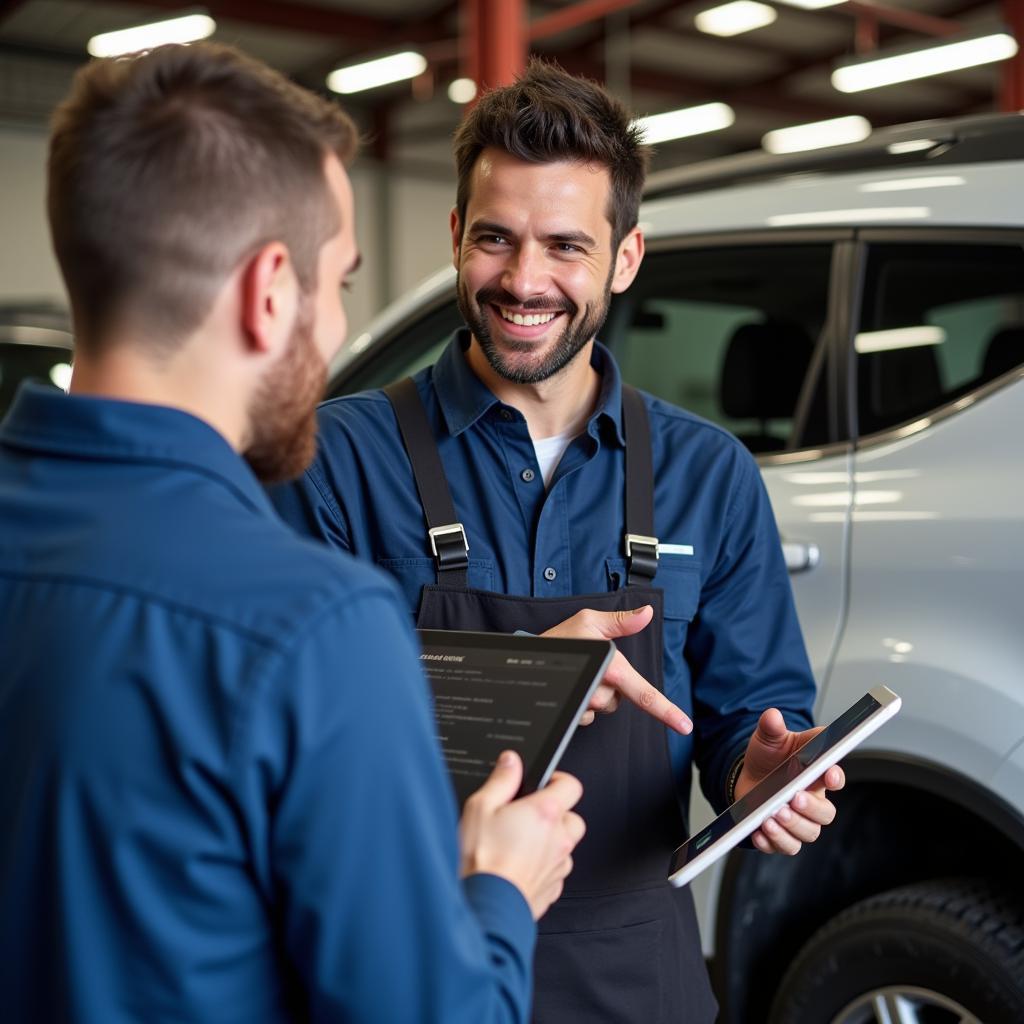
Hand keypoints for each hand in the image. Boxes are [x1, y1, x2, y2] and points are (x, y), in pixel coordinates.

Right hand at [459, 750, 585, 919]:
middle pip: (573, 817)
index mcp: (545, 813)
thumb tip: (511, 762)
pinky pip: (556, 871)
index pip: (572, 786)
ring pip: (566, 847)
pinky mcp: (553, 890)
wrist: (483, 907)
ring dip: (551, 842)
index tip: (543, 783)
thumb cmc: (480, 860)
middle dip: (556, 814)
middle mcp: (559, 839)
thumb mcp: (480, 807)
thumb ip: (501, 780)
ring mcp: (559, 867)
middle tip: (530, 816)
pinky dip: (544, 866)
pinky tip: (520, 867)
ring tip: (521, 844)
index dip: (558, 780)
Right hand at [541, 606, 691, 734]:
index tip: (685, 726)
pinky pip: (588, 715)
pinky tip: (573, 689)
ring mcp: (586, 705)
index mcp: (611, 668)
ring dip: (596, 694)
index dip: (667, 711)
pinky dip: (584, 704)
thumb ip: (621, 621)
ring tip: (579, 675)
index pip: (644, 695)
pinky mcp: (575, 713)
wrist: (525, 658)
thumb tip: (647, 614)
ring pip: (605, 706)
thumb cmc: (558, 638)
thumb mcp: (589, 621)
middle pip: (620, 699)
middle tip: (593, 666)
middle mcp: (600, 690)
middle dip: (611, 685)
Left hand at [736, 709, 844, 855]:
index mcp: (816, 775)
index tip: (828, 773)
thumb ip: (772, 727)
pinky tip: (759, 832)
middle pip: (825, 814)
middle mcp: (813, 801)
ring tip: (771, 817)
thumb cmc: (769, 758)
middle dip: (810, 809)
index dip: (835, 777)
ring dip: (791, 828)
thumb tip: (772, 716)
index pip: (835, 778)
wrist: (747, 776)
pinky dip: (773, 842)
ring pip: (807, 833)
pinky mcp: (781, 835)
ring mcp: (798, 821)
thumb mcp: (768, 738)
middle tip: (793, 799)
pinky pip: (784, 846)